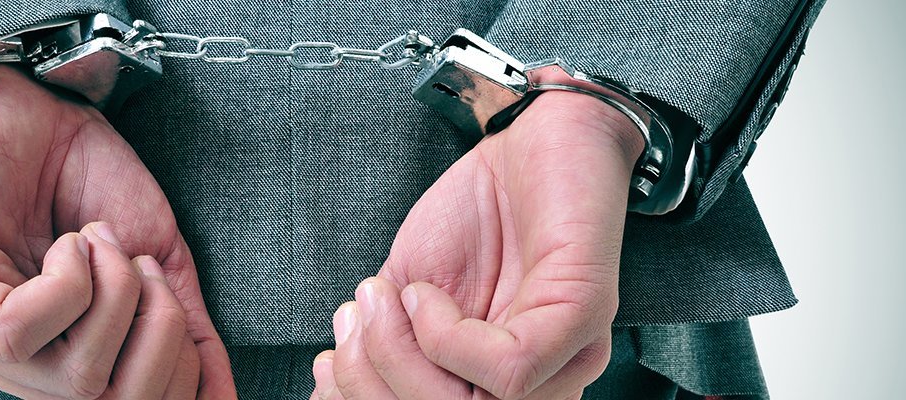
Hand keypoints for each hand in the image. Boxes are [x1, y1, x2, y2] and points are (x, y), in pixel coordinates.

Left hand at [0, 65, 234, 398]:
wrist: (38, 98)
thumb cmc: (90, 178)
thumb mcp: (157, 262)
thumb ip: (186, 332)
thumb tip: (224, 398)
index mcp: (62, 358)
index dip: (176, 368)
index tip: (169, 294)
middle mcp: (14, 361)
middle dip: (157, 333)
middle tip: (142, 266)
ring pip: (69, 379)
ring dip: (113, 298)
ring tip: (101, 242)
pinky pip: (15, 333)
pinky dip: (68, 284)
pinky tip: (67, 243)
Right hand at [313, 91, 643, 398]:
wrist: (530, 133)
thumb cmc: (474, 215)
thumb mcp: (406, 290)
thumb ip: (380, 343)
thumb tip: (322, 393)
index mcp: (497, 385)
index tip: (326, 360)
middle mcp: (542, 384)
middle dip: (372, 385)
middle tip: (353, 323)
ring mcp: (568, 355)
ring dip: (401, 358)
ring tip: (385, 299)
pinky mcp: (583, 315)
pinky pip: (511, 369)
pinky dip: (447, 336)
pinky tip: (426, 294)